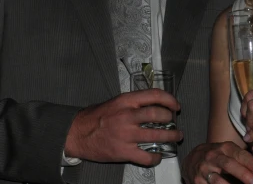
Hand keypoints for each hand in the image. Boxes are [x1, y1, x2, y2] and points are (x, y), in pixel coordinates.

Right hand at [64, 89, 181, 165]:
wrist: (77, 134)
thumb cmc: (95, 118)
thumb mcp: (114, 102)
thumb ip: (132, 103)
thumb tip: (152, 104)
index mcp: (125, 101)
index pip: (154, 95)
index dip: (169, 99)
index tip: (175, 105)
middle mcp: (127, 116)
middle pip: (158, 114)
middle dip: (171, 119)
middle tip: (174, 123)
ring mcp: (126, 134)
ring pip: (157, 135)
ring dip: (170, 137)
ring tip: (175, 137)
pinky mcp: (123, 151)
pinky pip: (146, 156)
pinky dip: (156, 157)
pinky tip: (158, 156)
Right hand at [181, 141, 252, 183]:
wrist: (191, 159)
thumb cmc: (217, 157)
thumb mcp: (232, 156)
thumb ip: (252, 166)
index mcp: (224, 148)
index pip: (238, 153)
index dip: (250, 162)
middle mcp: (213, 156)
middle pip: (228, 165)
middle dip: (243, 173)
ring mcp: (204, 169)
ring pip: (217, 179)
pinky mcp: (197, 181)